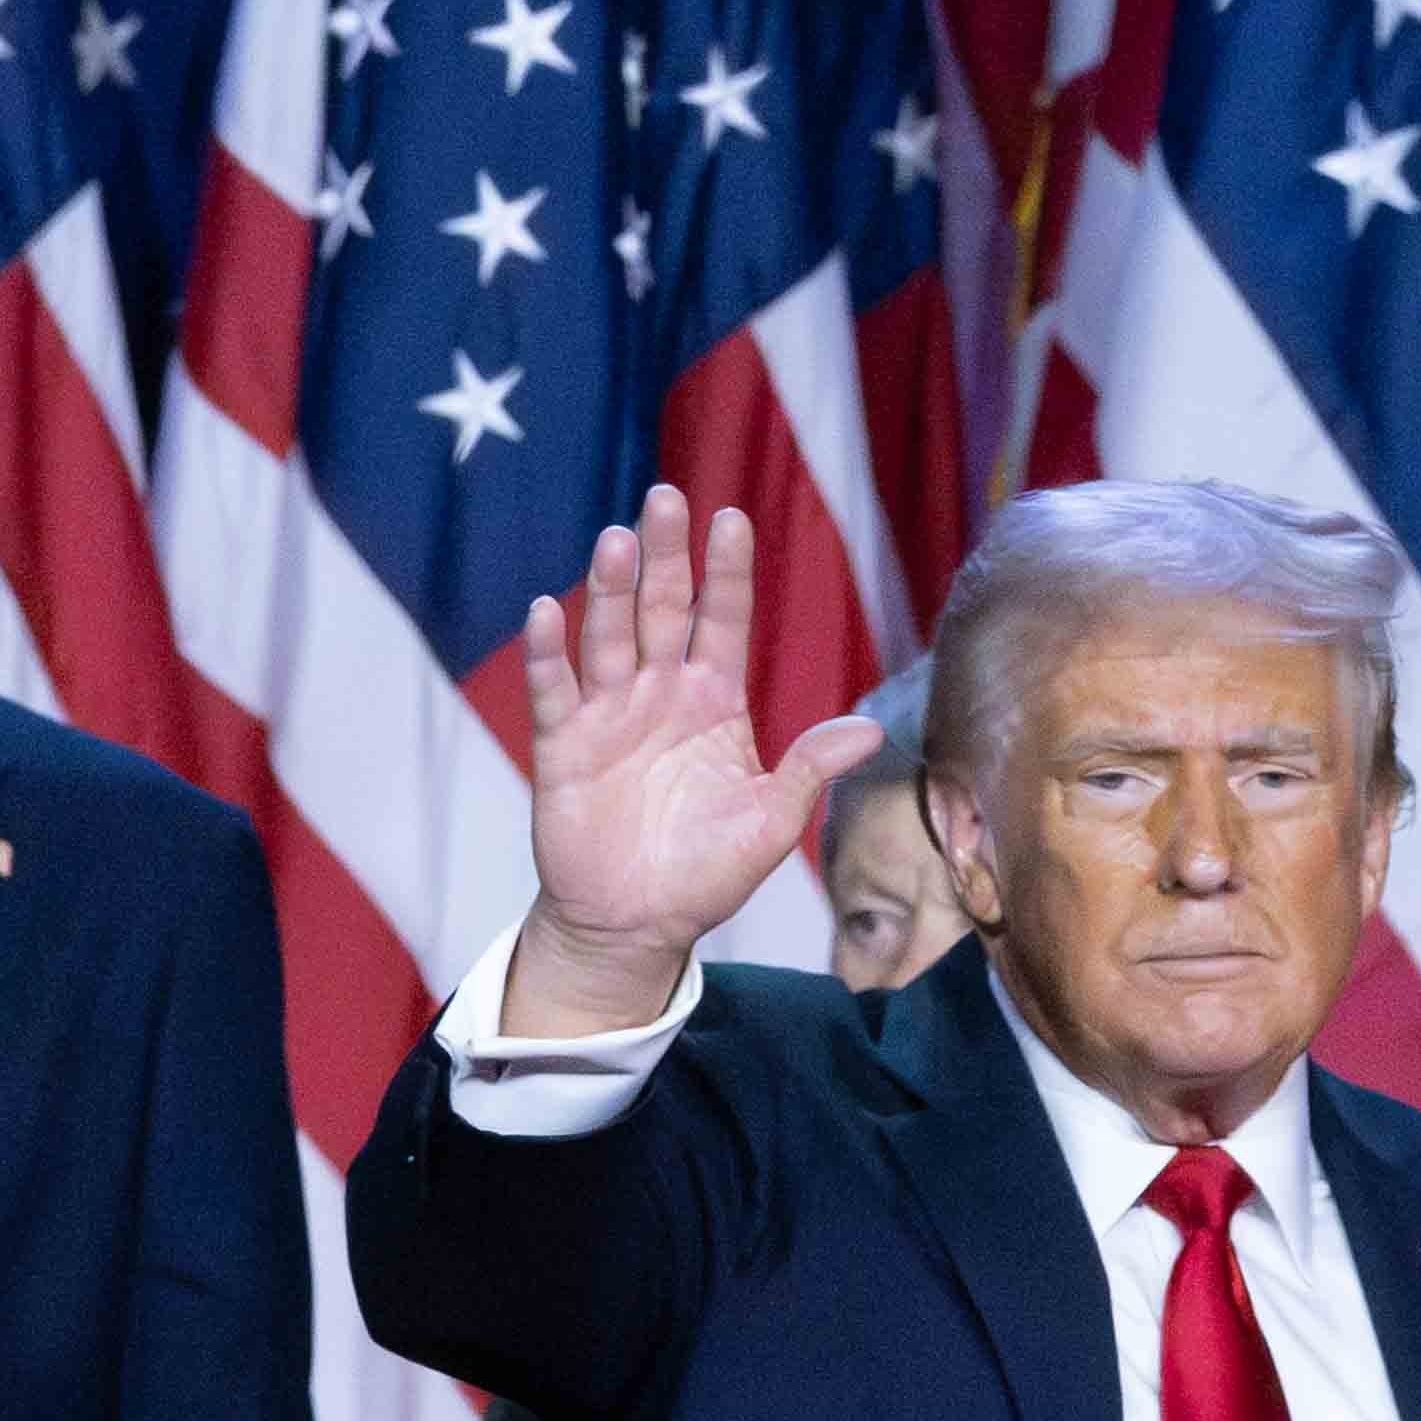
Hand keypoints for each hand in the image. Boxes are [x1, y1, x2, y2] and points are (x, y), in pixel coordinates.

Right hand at [503, 485, 882, 1033]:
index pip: (722, 621)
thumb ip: (809, 770)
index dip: (727, 572)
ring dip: (608, 590)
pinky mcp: (562, 745)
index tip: (733, 518)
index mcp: (714, 703)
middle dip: (664, 555)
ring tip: (615, 541)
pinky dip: (548, 653)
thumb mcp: (770, 824)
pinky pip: (553, 690)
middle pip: (661, 609)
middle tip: (665, 497)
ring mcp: (609, 714)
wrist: (636, 924)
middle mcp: (660, 694)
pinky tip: (547, 610)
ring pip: (608, 636)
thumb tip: (873, 731)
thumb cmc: (706, 874)